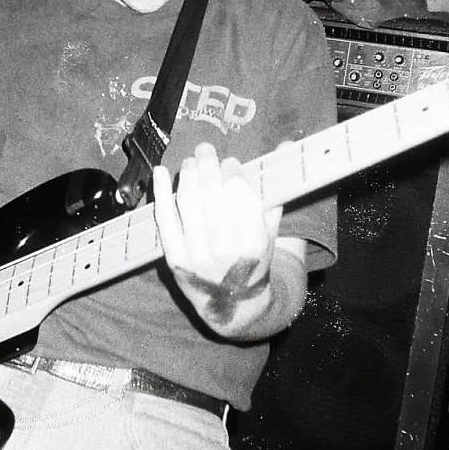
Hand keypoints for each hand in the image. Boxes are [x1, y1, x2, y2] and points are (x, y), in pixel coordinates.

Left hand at [153, 143, 281, 336]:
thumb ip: (276, 188)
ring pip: (188, 201)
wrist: (232, 304)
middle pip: (210, 192)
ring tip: (191, 162)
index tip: (230, 162)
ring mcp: (197, 255)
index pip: (237, 191)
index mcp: (253, 241)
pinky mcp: (174, 259)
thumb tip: (288, 144)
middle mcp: (225, 249)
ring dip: (188, 174)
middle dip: (207, 164)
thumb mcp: (272, 231)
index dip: (231, 170)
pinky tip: (160, 172)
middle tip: (206, 150)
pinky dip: (161, 192)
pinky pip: (165, 218)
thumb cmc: (254, 261)